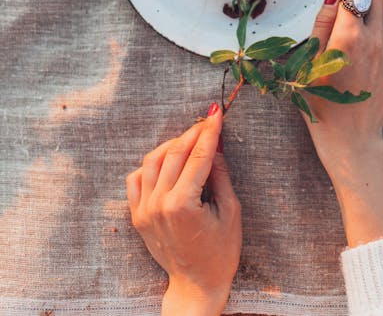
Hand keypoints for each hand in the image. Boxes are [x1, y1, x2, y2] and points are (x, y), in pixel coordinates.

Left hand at [126, 104, 241, 315]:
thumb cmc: (220, 253)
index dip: (210, 132)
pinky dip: (151, 164)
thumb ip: (220, 175)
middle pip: (174, 153)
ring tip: (190, 138)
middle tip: (208, 121)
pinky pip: (137, 178)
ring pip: (153, 160)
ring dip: (172, 144)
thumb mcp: (230, 211)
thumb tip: (215, 146)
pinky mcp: (137, 215)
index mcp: (183, 205)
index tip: (217, 114)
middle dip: (193, 133)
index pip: (198, 156)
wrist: (196, 285)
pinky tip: (167, 160)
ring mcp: (144, 210)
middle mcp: (159, 205)